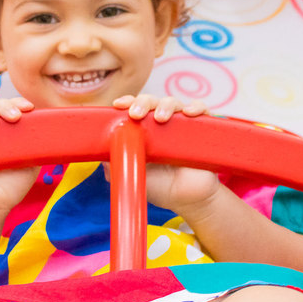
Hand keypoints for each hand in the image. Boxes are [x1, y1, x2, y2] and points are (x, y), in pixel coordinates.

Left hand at [111, 94, 216, 211]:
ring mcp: (181, 124)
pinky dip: (196, 107)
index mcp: (143, 131)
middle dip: (142, 102)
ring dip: (166, 105)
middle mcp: (161, 123)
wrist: (189, 200)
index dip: (126, 103)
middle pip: (151, 101)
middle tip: (136, 114)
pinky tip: (190, 113)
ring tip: (161, 118)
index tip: (119, 105)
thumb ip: (117, 164)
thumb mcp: (134, 176)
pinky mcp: (201, 128)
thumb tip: (101, 153)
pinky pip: (201, 109)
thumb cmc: (161, 187)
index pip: (133, 109)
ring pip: (174, 102)